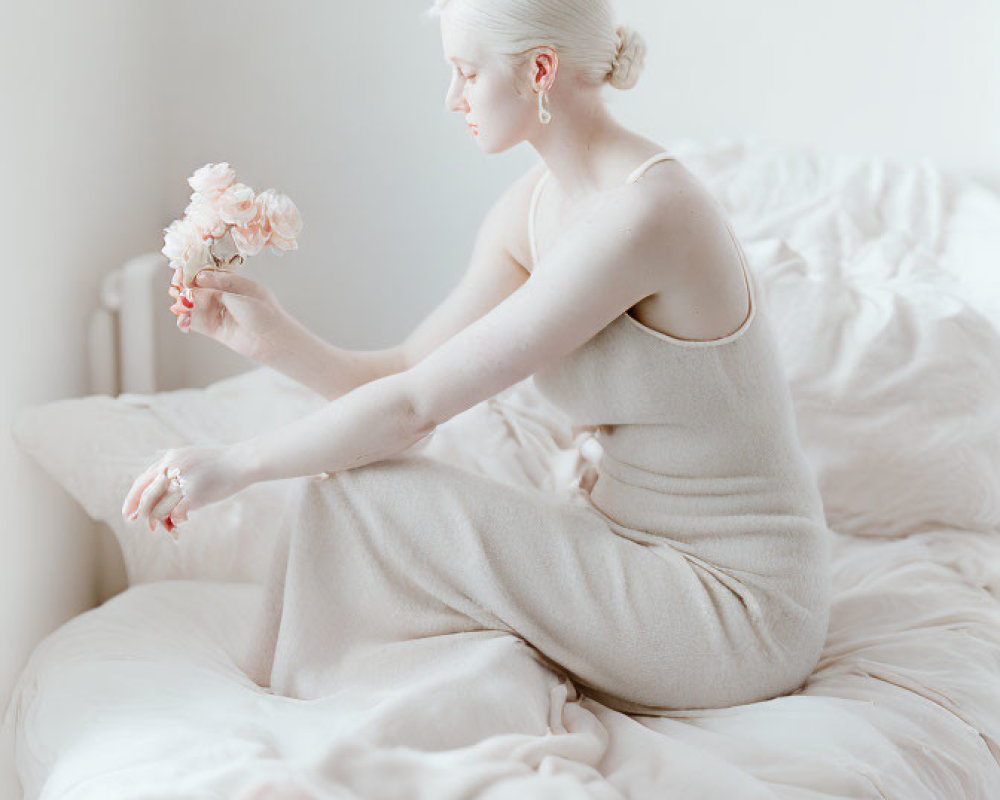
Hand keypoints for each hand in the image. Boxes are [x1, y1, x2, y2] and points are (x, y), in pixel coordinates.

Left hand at [120, 443, 254, 538]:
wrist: (243, 461)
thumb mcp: (192, 458)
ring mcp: (183, 481)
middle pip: (147, 496)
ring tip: (169, 527)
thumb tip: (159, 488)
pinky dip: (176, 521)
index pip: (142, 481)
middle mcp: (172, 468)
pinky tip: (182, 524)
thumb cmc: (221, 464)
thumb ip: (175, 469)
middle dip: (141, 513)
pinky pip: (176, 514)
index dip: (133, 499)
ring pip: (159, 508)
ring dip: (161, 521)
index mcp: (170, 459)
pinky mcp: (194, 494)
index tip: (129, 512)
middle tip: (142, 525)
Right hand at [169, 268, 289, 361]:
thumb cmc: (266, 314)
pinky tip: (180, 313)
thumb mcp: (243, 294)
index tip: (184, 270)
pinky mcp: (218, 331)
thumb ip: (219, 288)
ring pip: (199, 307)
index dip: (197, 274)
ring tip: (177, 299)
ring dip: (187, 303)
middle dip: (189, 288)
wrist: (274, 341)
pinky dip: (188, 318)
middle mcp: (229, 300)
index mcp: (238, 286)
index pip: (212, 276)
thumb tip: (199, 278)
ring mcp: (223, 315)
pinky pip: (199, 323)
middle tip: (177, 285)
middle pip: (203, 291)